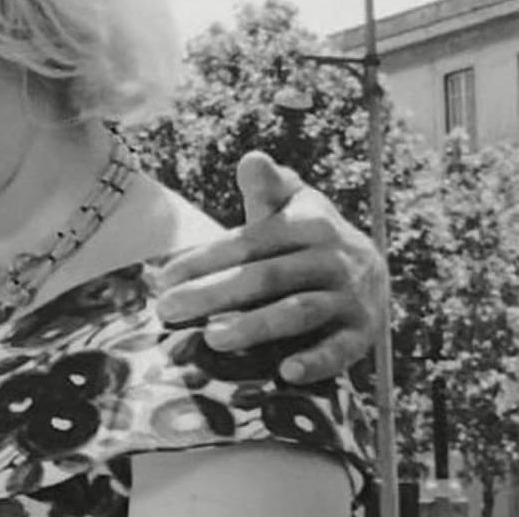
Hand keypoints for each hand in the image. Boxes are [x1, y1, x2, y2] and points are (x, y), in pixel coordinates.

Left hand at [155, 152, 386, 383]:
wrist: (369, 269)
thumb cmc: (306, 236)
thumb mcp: (291, 206)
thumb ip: (268, 186)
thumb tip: (252, 158)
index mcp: (311, 225)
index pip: (249, 243)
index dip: (204, 259)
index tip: (162, 278)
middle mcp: (333, 259)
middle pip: (267, 277)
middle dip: (214, 294)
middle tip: (168, 310)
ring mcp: (351, 298)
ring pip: (300, 311)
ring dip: (257, 326)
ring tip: (212, 339)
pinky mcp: (364, 333)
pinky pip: (341, 350)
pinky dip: (316, 361)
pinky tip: (284, 372)